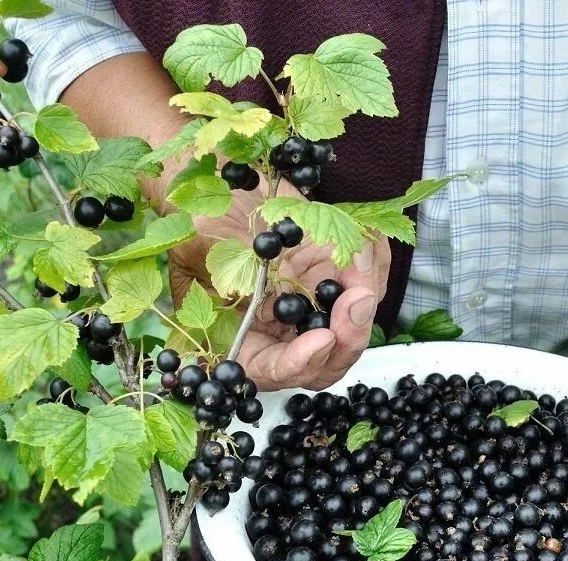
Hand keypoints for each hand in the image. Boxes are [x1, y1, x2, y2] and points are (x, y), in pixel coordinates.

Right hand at [167, 179, 390, 390]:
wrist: (215, 185)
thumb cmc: (193, 223)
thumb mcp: (196, 252)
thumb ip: (225, 278)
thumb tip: (262, 297)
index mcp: (243, 341)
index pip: (276, 369)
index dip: (301, 362)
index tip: (322, 339)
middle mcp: (282, 332)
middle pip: (328, 357)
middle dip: (349, 333)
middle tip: (357, 299)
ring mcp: (310, 305)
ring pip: (353, 320)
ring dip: (366, 292)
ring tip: (362, 253)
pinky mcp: (329, 276)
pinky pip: (364, 282)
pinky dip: (374, 264)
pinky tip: (370, 238)